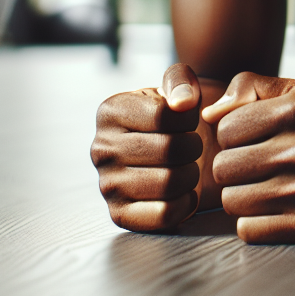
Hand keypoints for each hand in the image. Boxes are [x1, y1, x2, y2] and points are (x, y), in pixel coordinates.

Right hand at [91, 63, 211, 231]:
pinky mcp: (120, 215)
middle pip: (169, 150)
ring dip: (192, 174)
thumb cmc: (173, 114)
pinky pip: (164, 215)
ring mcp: (107, 184)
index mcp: (110, 111)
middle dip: (193, 146)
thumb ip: (180, 80)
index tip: (187, 120)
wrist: (168, 148)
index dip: (188, 118)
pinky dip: (186, 203)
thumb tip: (182, 103)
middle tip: (193, 145)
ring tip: (189, 165)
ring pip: (169, 183)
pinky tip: (185, 191)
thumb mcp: (176, 85)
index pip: (163, 115)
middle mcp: (101, 148)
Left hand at [202, 72, 294, 242]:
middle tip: (254, 164)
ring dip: (241, 194)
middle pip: (224, 167)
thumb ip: (250, 87)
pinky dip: (253, 221)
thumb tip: (210, 114)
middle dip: (233, 166)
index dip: (231, 134)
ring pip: (232, 201)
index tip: (251, 138)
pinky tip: (274, 207)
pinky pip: (248, 230)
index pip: (225, 129)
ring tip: (263, 185)